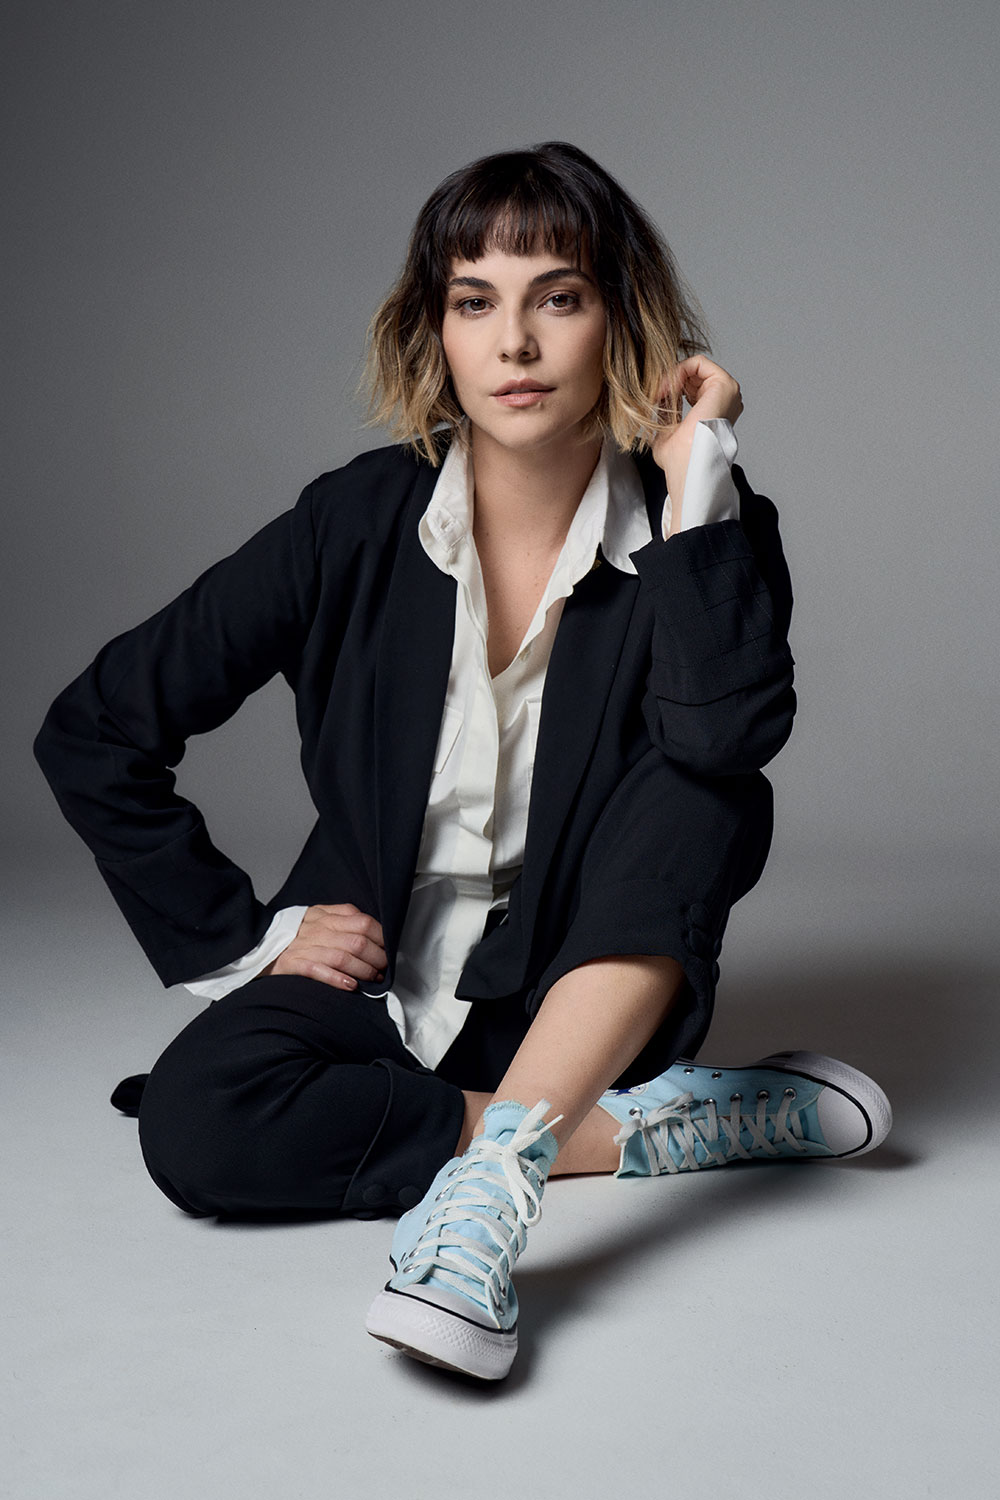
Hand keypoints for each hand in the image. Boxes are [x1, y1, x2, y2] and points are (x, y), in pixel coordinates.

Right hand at [262, 903, 386, 990]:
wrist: (258, 944)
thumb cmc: (295, 933)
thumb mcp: (317, 915)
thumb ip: (343, 916)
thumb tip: (371, 925)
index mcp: (325, 916)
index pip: (363, 923)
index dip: (381, 938)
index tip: (388, 950)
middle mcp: (317, 930)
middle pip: (357, 942)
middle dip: (377, 957)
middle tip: (384, 968)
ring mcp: (305, 948)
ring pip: (343, 957)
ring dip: (364, 971)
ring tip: (374, 979)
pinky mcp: (293, 965)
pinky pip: (319, 971)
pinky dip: (337, 979)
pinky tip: (351, 986)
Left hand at [651, 356, 742, 527]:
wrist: (686, 465)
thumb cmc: (678, 459)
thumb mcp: (668, 430)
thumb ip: (668, 412)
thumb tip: (660, 396)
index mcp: (715, 412)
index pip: (691, 386)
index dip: (670, 387)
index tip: (655, 398)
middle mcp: (725, 401)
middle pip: (693, 374)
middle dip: (670, 379)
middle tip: (655, 394)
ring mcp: (727, 392)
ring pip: (695, 367)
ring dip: (672, 375)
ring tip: (660, 392)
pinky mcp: (725, 384)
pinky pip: (699, 363)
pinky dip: (679, 370)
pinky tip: (668, 387)